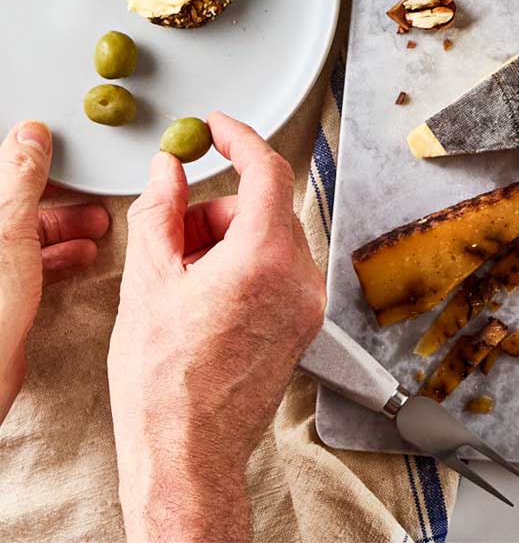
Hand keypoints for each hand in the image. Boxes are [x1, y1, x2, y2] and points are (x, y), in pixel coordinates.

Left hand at [0, 121, 108, 423]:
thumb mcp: (9, 230)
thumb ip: (21, 179)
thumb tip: (30, 135)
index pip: (1, 172)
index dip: (27, 156)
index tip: (58, 150)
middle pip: (13, 199)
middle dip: (55, 193)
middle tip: (87, 188)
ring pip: (25, 231)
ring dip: (63, 224)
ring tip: (96, 223)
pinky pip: (32, 261)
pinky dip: (60, 254)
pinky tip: (84, 254)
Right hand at [108, 112, 325, 542]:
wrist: (189, 452)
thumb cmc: (167, 383)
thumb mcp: (149, 282)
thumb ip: (160, 212)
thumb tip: (169, 171)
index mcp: (265, 257)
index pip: (267, 169)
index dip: (240, 138)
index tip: (219, 127)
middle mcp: (299, 276)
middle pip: (266, 207)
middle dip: (218, 209)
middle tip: (176, 233)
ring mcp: (307, 302)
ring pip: (273, 238)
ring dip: (230, 239)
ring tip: (186, 277)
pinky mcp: (306, 322)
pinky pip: (280, 269)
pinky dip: (247, 264)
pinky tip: (209, 295)